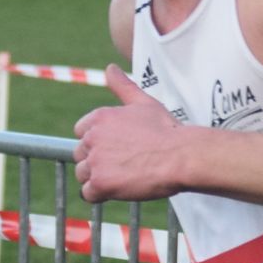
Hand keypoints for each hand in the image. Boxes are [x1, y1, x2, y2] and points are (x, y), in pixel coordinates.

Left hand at [73, 66, 185, 203]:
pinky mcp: (101, 183)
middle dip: (98, 161)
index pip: (81, 133)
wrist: (181, 156)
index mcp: (99, 118)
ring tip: (124, 177)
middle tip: (125, 164)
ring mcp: (95, 161)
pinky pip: (88, 194)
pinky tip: (120, 189)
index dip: (98, 142)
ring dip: (99, 178)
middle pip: (81, 155)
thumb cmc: (166, 130)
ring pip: (83, 174)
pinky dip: (101, 195)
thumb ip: (122, 86)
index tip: (117, 148)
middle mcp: (92, 138)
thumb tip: (110, 68)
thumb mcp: (143, 102)